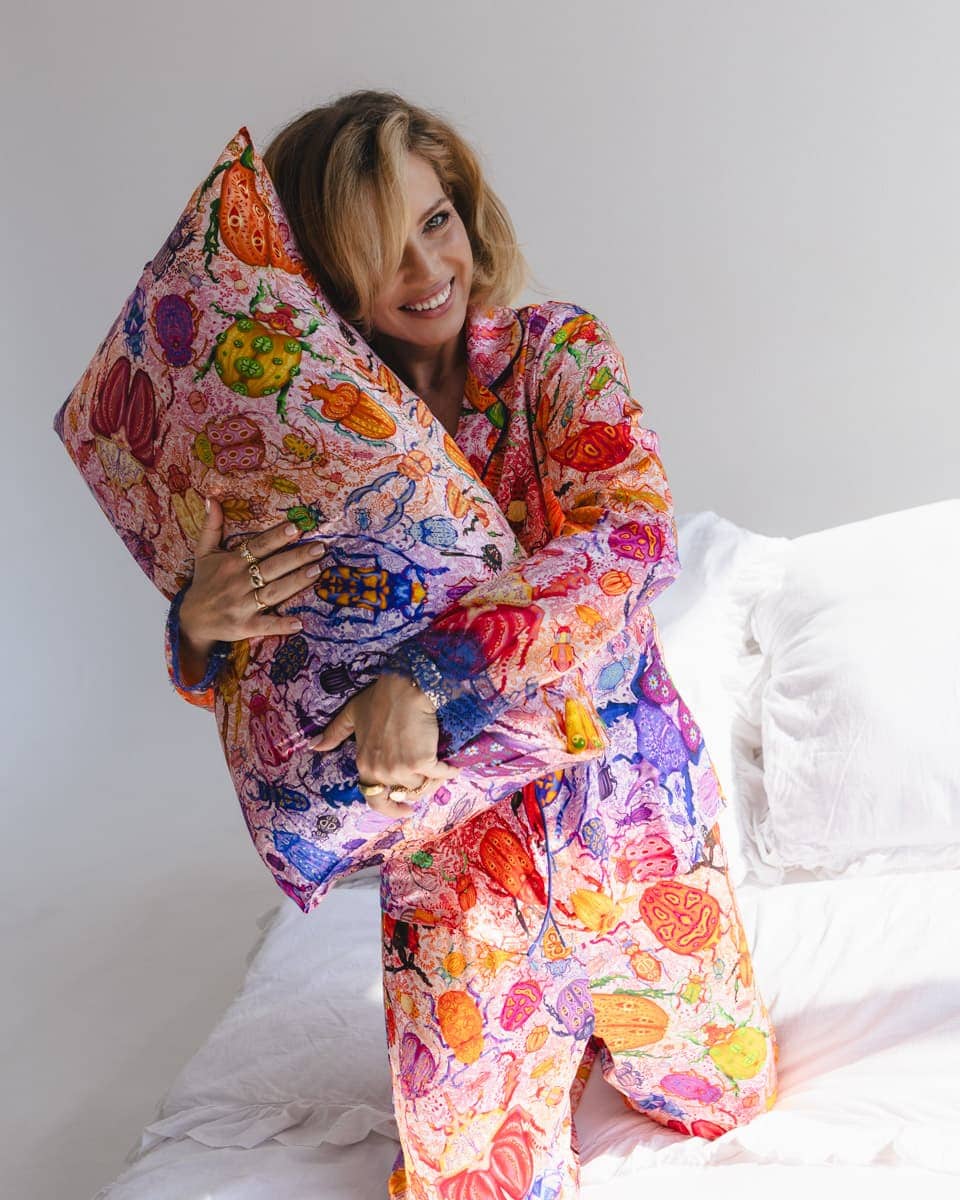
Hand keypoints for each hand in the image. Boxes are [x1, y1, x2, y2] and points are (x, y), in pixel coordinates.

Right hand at [176, 497, 321, 683]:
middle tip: (320, 548)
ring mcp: (242, 605)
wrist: (191, 620)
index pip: (258, 547)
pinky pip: (265, 625)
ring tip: (317, 572)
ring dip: (295, 583)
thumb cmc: (204, 583)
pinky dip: (281, 625)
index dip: (276, 537)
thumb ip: (211, 526)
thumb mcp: (204, 553)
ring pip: (273, 592)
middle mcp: (238, 582)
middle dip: (296, 558)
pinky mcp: (244, 626)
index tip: (296, 527)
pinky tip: (299, 623)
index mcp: (232, 563)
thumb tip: (210, 498)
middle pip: (271, 567)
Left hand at [310, 672, 459, 819]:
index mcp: (365, 766)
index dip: (391, 809)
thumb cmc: (380, 698)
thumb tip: (314, 746)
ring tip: (440, 765)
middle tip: (428, 776)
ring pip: (423, 786)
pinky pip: (440, 775)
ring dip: (433, 778)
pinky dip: (449, 771)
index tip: (404, 810)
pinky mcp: (423, 762)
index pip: (375, 800)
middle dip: (417, 785)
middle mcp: (382, 772)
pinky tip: (453, 766)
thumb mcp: (352, 714)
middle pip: (405, 792)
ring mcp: (402, 769)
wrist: (405, 687)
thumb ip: (334, 733)